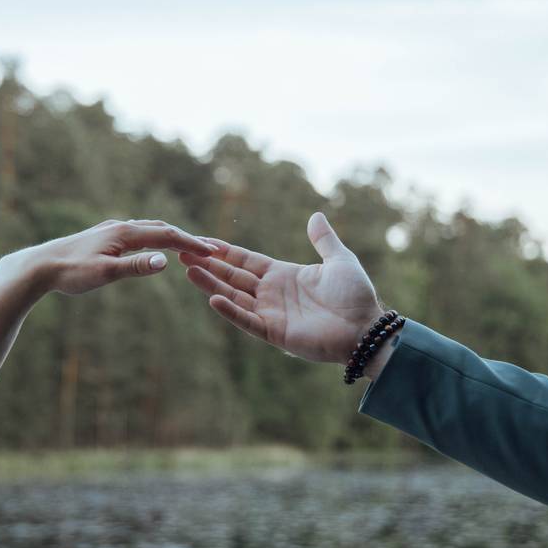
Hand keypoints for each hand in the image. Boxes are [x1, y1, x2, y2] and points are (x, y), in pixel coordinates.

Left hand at [11, 219, 216, 295]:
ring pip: (148, 228)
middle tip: (209, 248)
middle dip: (186, 237)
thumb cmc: (71, 273)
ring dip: (170, 235)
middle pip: (161, 228)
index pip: (166, 236)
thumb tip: (166, 261)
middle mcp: (120, 226)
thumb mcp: (105, 273)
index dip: (191, 244)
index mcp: (125, 233)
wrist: (39, 266)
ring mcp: (111, 230)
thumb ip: (136, 266)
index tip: (212, 252)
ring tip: (187, 244)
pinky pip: (137, 232)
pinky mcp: (103, 236)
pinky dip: (153, 236)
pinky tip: (150, 243)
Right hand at [180, 213, 383, 363]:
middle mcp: (271, 294)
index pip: (246, 261)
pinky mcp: (274, 332)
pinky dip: (230, 311)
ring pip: (233, 296)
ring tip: (188, 271)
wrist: (366, 328)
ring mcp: (270, 313)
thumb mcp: (340, 260)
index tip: (201, 242)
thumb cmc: (355, 296)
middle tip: (181, 253)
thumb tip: (316, 215)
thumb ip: (323, 240)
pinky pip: (247, 320)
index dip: (224, 252)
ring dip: (211, 285)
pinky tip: (212, 299)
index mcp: (283, 275)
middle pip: (232, 277)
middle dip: (208, 266)